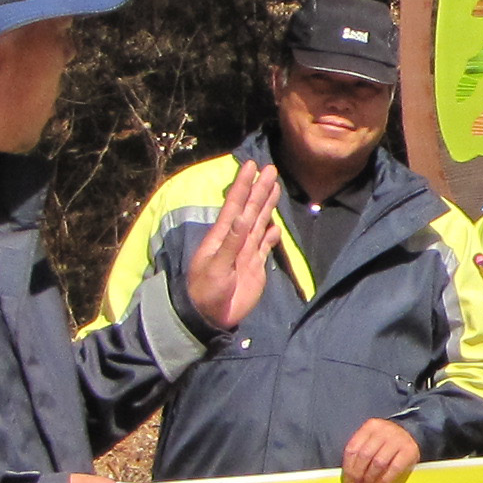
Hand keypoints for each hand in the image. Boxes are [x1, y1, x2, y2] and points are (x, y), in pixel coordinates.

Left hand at [180, 161, 286, 333]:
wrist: (210, 317)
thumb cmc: (206, 292)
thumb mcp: (217, 268)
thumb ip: (231, 243)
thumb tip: (243, 216)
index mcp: (222, 236)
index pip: (235, 205)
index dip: (243, 185)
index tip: (251, 166)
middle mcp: (235, 240)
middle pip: (250, 209)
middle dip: (260, 189)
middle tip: (271, 169)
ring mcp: (245, 252)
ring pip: (259, 223)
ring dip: (267, 205)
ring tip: (275, 188)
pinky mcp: (255, 266)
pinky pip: (265, 246)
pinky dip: (271, 235)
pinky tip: (276, 226)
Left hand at [340, 418, 422, 482]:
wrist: (412, 433)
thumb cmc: (386, 441)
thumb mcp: (372, 439)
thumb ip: (360, 452)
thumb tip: (349, 477)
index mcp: (370, 426)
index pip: (353, 448)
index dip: (348, 467)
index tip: (348, 481)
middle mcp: (384, 430)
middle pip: (364, 456)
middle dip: (358, 474)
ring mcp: (398, 440)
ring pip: (378, 463)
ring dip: (370, 478)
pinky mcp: (410, 450)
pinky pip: (394, 469)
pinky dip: (385, 480)